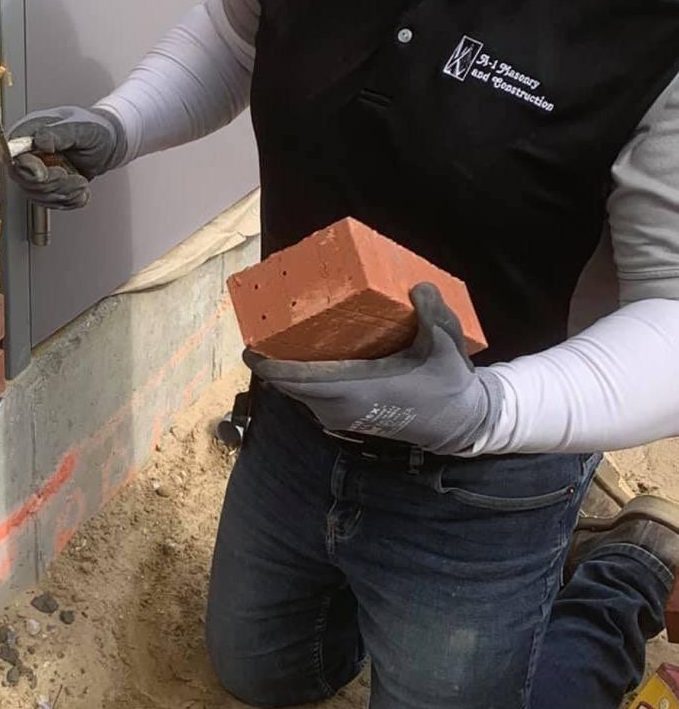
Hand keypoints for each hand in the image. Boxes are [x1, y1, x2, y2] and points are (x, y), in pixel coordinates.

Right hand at [7, 105, 126, 208]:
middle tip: (73, 176)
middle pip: (24, 180)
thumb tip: (40, 140)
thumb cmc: (93, 129)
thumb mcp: (81, 127)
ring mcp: (34, 172)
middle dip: (52, 183)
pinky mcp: (45, 187)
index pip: (13, 155)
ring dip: (64, 192)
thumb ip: (59, 133)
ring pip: (38, 195)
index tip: (44, 173)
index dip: (27, 168)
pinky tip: (80, 189)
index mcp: (29, 132)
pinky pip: (50, 203)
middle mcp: (27, 153)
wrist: (107, 145)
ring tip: (81, 181)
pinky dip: (69, 200)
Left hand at [244, 284, 503, 455]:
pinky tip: (304, 353)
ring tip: (279, 335)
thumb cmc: (447, 384)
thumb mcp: (446, 345)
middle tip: (263, 326)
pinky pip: (312, 394)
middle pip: (291, 385)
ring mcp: (341, 416)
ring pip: (301, 390)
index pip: (299, 381)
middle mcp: (341, 408)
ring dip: (287, 368)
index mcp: (356, 392)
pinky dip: (302, 376)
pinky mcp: (345, 416)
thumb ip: (433, 314)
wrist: (457, 422)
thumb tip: (417, 286)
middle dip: (273, 359)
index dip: (271, 366)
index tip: (250, 348)